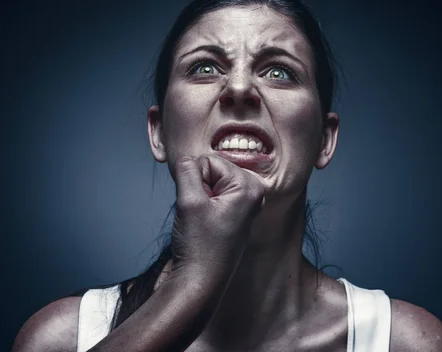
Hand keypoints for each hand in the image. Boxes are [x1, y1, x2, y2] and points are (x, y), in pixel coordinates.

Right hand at [168, 154, 265, 286]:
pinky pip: (211, 195)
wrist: (200, 282)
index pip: (207, 161)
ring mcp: (246, 203)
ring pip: (208, 182)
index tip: (199, 208)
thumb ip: (187, 169)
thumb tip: (187, 158)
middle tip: (200, 216)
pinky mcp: (236, 213)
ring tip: (203, 222)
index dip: (194, 180)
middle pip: (211, 169)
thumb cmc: (199, 246)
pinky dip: (201, 206)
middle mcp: (254, 192)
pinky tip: (204, 225)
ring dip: (198, 197)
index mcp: (250, 186)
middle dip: (197, 187)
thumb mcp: (189, 200)